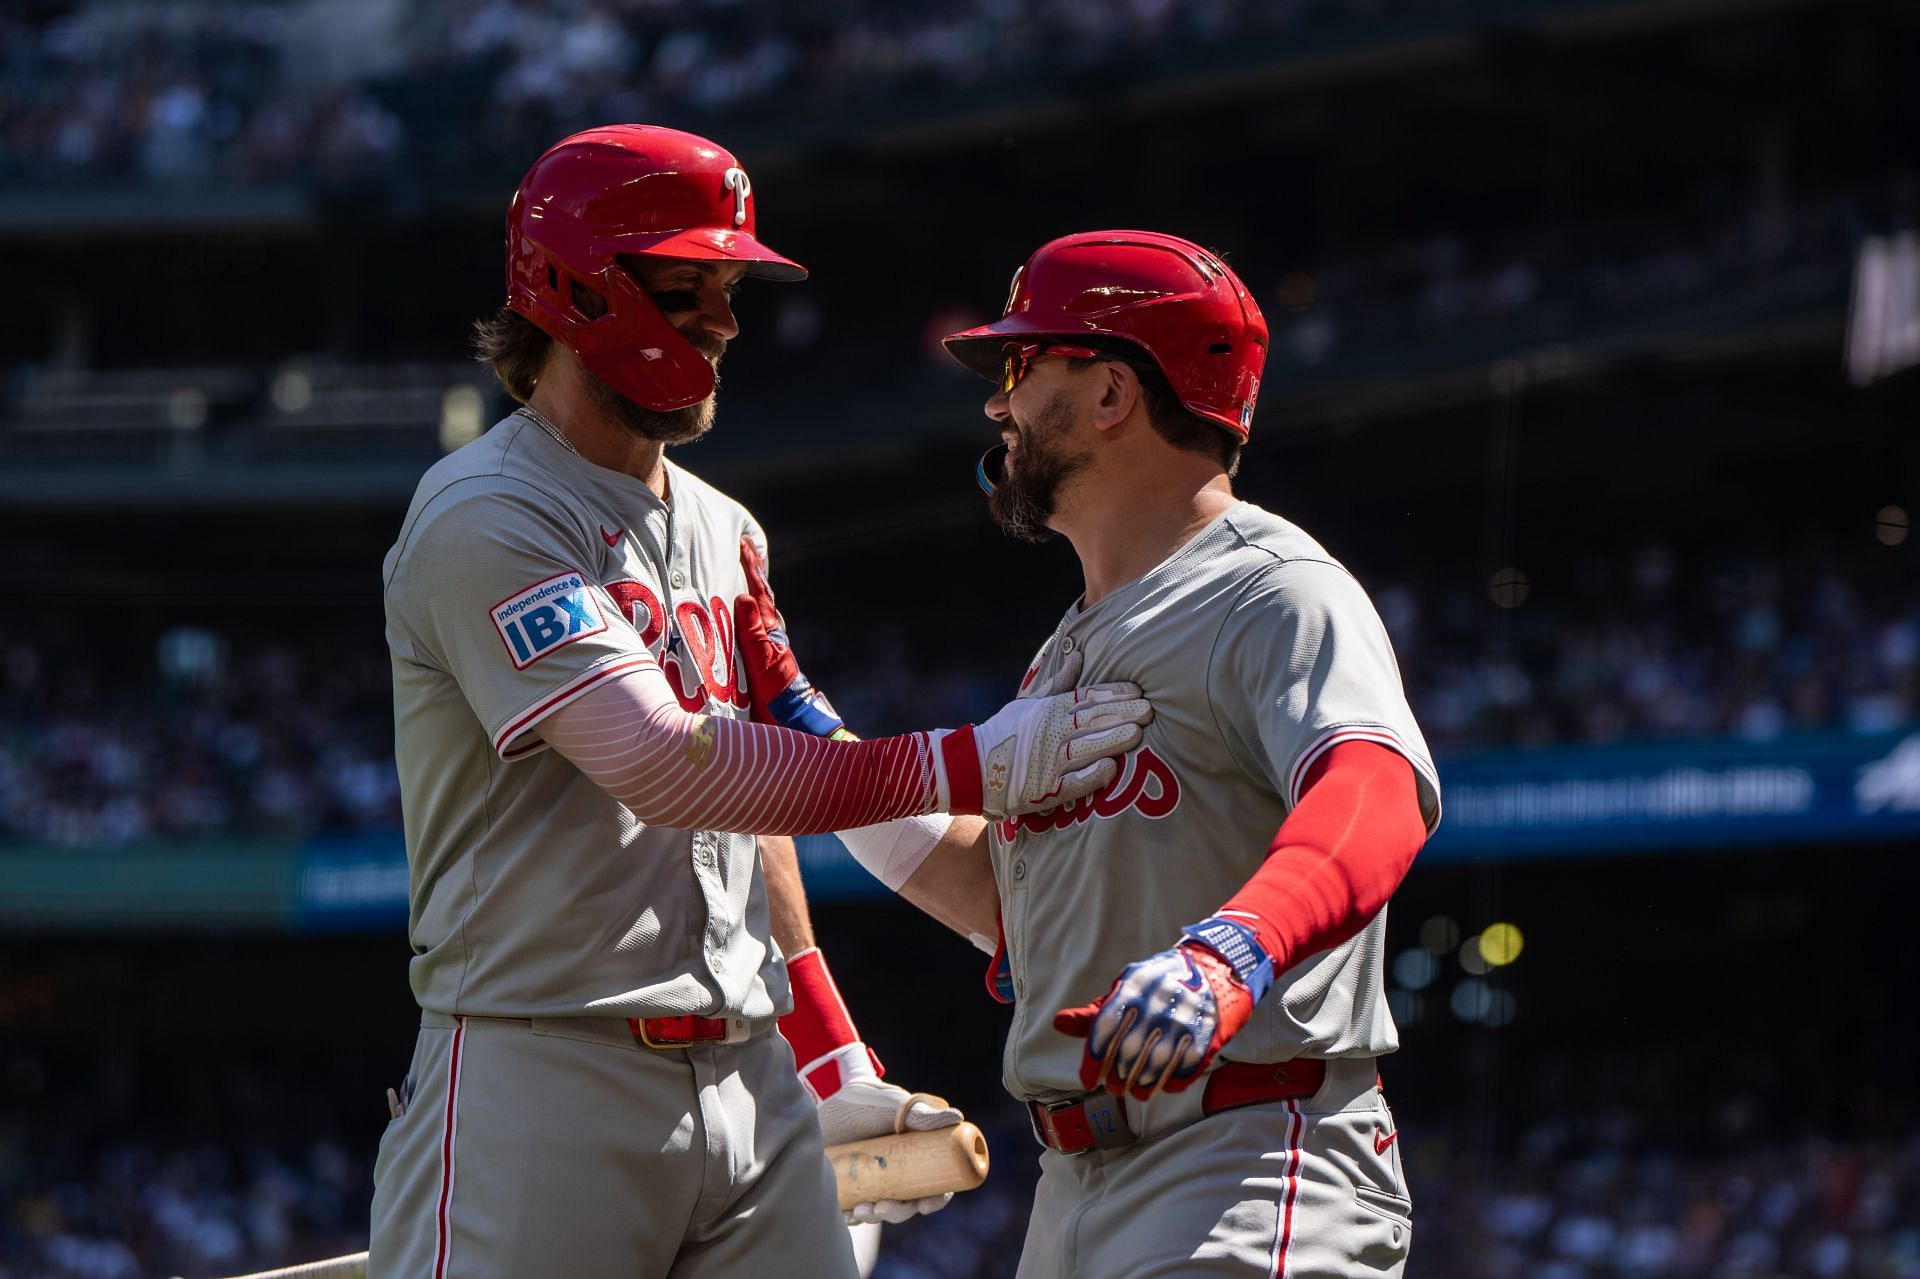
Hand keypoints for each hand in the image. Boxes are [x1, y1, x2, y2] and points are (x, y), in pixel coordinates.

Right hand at [733, 535, 847, 737]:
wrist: (792, 728)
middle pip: (761, 599)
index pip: (760, 595)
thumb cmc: (779, 699)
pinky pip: (751, 633)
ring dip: (750, 593)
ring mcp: (767, 652)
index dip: (752, 570)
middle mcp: (770, 639)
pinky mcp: (761, 666)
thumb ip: (754, 632)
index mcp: (770, 634)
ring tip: (741, 574)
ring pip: (757, 615)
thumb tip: (745, 595)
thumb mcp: (764, 663)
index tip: (744, 545)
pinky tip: (741, 618)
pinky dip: (746, 617)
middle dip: (752, 574)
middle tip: (744, 549)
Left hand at [808, 1043, 963, 1225]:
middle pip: (907, 1203)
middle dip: (897, 1212)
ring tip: (859, 1210)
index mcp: (918, 1156)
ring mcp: (874, 1180)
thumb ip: (922, 1114)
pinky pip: (854, 1209)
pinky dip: (852, 1217)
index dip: (936, 1199)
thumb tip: (957, 1118)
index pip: (936, 1184)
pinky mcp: (850, 1185)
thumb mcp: (895, 1104)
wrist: (827, 1096)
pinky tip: (846, 1215)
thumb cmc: (869, 1097)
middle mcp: (899, 1172)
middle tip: (881, 1208)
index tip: (925, 1206)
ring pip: (881, 1210)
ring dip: (874, 1216)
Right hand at [937, 679, 1150, 819]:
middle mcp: (1051, 732)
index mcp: (1049, 710)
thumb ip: (1058, 683)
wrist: (970, 766)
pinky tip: (1111, 769)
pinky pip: (1072, 782)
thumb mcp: (1029, 702)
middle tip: (1149, 710)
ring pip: (1086, 748)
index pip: (1086, 698)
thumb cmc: (1005, 732)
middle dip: (1122, 714)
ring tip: (1138, 734)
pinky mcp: (1045, 789)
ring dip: (1112, 740)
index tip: (1138, 691)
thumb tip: (1078, 656)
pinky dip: (1091, 775)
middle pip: (1092, 720)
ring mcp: (1048, 761)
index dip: (1113, 694)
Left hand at [1053, 917, 1273, 1100]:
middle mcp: (1157, 1002)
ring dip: (1142, 1085)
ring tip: (1134, 1092)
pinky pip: (1185, 1068)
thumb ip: (1095, 1012)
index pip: (1105, 1029)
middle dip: (1116, 1077)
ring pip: (1157, 1064)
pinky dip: (1172, 1082)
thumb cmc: (1158, 986)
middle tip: (1112, 1087)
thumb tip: (1059, 1023)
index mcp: (1133, 987)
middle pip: (1129, 1051)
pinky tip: (1163, 1086)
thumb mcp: (1126, 989)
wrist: (1213, 970)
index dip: (1093, 1060)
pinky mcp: (1206, 1034)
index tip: (1087, 1080)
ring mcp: (1183, 1018)